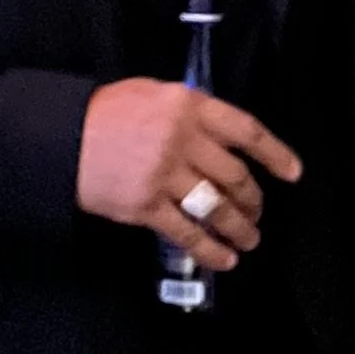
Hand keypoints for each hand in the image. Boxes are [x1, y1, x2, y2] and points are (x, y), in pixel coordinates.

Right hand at [76, 79, 300, 269]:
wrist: (61, 137)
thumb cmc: (106, 113)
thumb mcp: (153, 94)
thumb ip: (191, 111)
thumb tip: (224, 135)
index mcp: (188, 106)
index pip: (246, 130)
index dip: (275, 154)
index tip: (293, 173)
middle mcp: (182, 139)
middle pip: (235, 175)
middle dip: (253, 199)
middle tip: (257, 211)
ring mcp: (164, 175)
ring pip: (217, 207)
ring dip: (240, 227)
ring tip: (250, 239)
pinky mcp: (146, 206)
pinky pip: (188, 233)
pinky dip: (211, 250)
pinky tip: (225, 259)